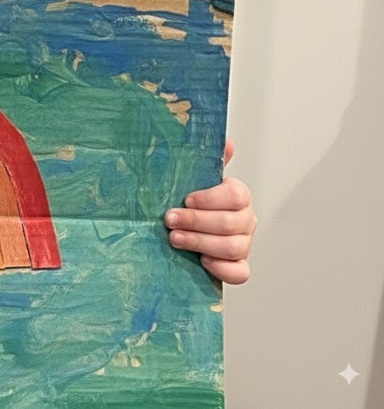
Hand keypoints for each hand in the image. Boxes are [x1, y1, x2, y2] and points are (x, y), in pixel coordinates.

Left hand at [164, 138, 256, 284]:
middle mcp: (245, 219)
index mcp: (237, 195)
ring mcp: (244, 243)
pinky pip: (240, 272)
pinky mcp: (237, 265)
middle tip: (170, 219)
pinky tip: (202, 262)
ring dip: (201, 243)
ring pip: (233, 248)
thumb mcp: (195, 176)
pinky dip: (222, 268)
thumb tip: (225, 141)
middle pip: (231, 223)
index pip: (236, 196)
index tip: (186, 198)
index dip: (211, 199)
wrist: (187, 227)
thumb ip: (207, 158)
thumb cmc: (191, 199)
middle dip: (197, 222)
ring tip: (175, 239)